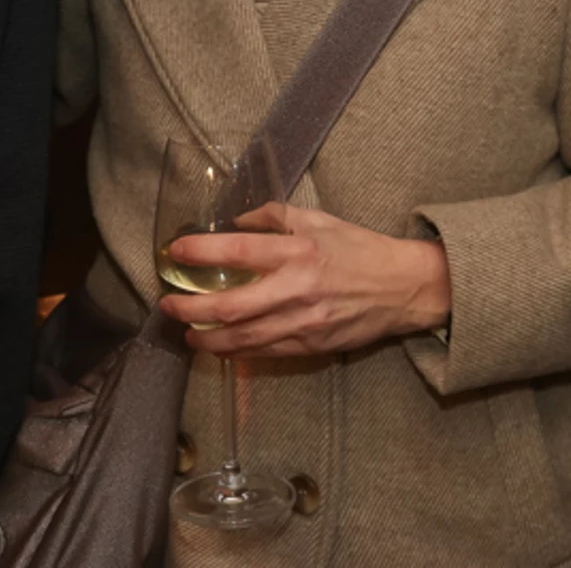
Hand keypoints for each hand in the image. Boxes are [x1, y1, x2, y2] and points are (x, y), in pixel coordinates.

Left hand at [157, 203, 450, 358]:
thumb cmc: (359, 248)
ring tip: (189, 335)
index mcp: (298, 251)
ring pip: (244, 340)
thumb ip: (274, 216)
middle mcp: (296, 289)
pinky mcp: (311, 346)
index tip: (175, 253)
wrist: (402, 287)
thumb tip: (236, 222)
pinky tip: (222, 347)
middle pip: (231, 307)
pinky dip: (238, 352)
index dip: (201, 253)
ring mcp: (303, 323)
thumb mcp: (318, 219)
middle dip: (191, 310)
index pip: (238, 252)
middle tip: (168, 307)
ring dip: (209, 339)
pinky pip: (266, 353)